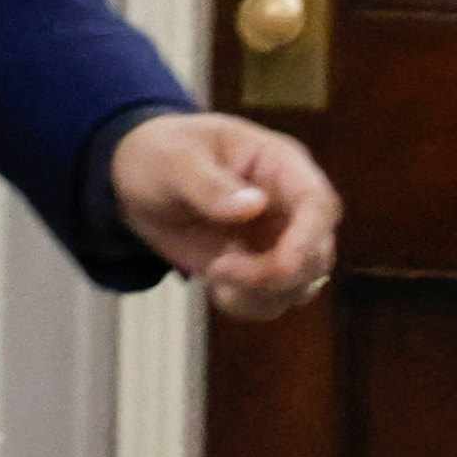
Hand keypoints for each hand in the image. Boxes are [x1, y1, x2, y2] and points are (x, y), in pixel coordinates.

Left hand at [111, 111, 339, 320]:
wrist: (138, 179)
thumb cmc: (161, 152)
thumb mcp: (174, 158)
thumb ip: (210, 183)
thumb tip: (254, 206)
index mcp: (280, 163)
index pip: (318, 203)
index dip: (309, 239)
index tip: (282, 265)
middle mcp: (288, 204)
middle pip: (317, 253)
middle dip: (277, 275)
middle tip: (220, 268)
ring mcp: (277, 238)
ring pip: (301, 284)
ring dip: (262, 294)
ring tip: (215, 274)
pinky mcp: (258, 266)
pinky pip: (272, 300)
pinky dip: (248, 304)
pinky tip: (216, 288)